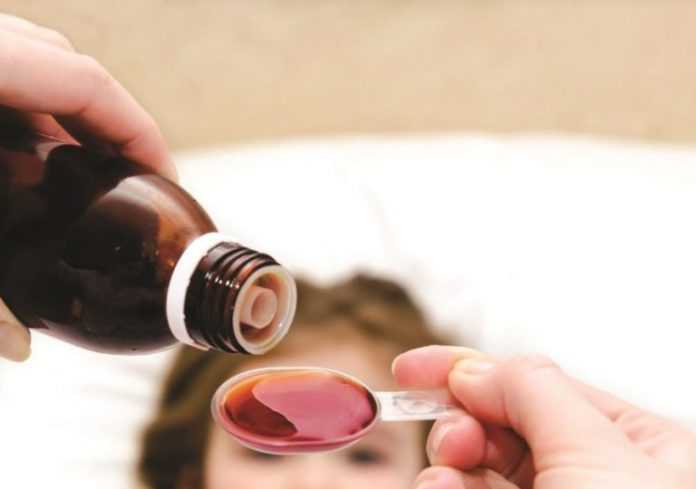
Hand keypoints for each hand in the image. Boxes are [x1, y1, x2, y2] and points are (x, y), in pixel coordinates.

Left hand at [0, 13, 176, 360]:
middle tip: (128, 183)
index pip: (86, 79)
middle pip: (66, 66)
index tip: (166, 178)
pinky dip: (25, 115)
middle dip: (111, 126)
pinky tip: (20, 161)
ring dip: (64, 120)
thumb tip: (23, 349)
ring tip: (80, 175)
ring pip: (31, 65)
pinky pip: (2, 74)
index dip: (138, 129)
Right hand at [393, 346, 695, 488]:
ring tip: (444, 479)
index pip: (541, 386)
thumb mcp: (596, 455)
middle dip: (462, 422)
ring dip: (449, 464)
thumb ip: (534, 392)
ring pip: (482, 467)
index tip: (411, 367)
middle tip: (451, 439)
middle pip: (505, 424)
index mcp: (639, 446)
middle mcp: (596, 475)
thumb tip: (472, 368)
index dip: (472, 369)